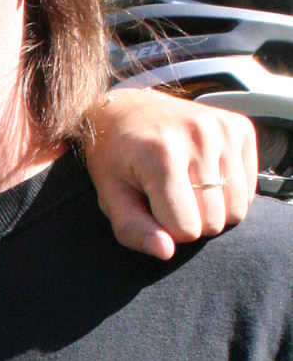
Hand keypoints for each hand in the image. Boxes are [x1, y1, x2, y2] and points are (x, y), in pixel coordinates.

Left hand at [85, 89, 257, 258]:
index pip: (186, 229)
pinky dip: (229, 194)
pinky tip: (204, 177)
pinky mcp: (240, 128)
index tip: (152, 210)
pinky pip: (249, 190)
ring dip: (212, 210)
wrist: (125, 109)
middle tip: (168, 198)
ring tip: (187, 189)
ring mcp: (223, 130)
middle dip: (190, 222)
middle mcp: (199, 137)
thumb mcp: (110, 197)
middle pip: (214, 221)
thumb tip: (167, 251)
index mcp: (162, 156)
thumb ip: (133, 229)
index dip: (167, 230)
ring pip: (236, 209)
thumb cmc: (115, 159)